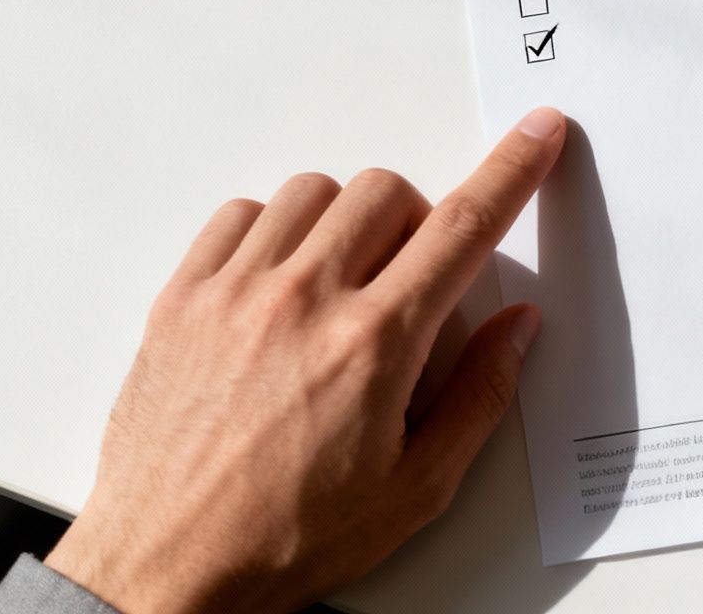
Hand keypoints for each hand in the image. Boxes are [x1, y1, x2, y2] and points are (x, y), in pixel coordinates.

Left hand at [44, 108, 567, 612]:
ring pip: (314, 192)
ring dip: (346, 221)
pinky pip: (239, 215)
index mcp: (374, 345)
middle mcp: (303, 302)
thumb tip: (517, 327)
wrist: (166, 571)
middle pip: (387, 192)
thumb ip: (479, 397)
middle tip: (410, 285)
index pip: (463, 228)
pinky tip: (281, 284)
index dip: (512, 170)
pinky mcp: (181, 300)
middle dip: (418, 222)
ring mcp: (235, 294)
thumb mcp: (415, 490)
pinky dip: (274, 231)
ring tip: (342, 285)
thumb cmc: (286, 540)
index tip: (536, 134)